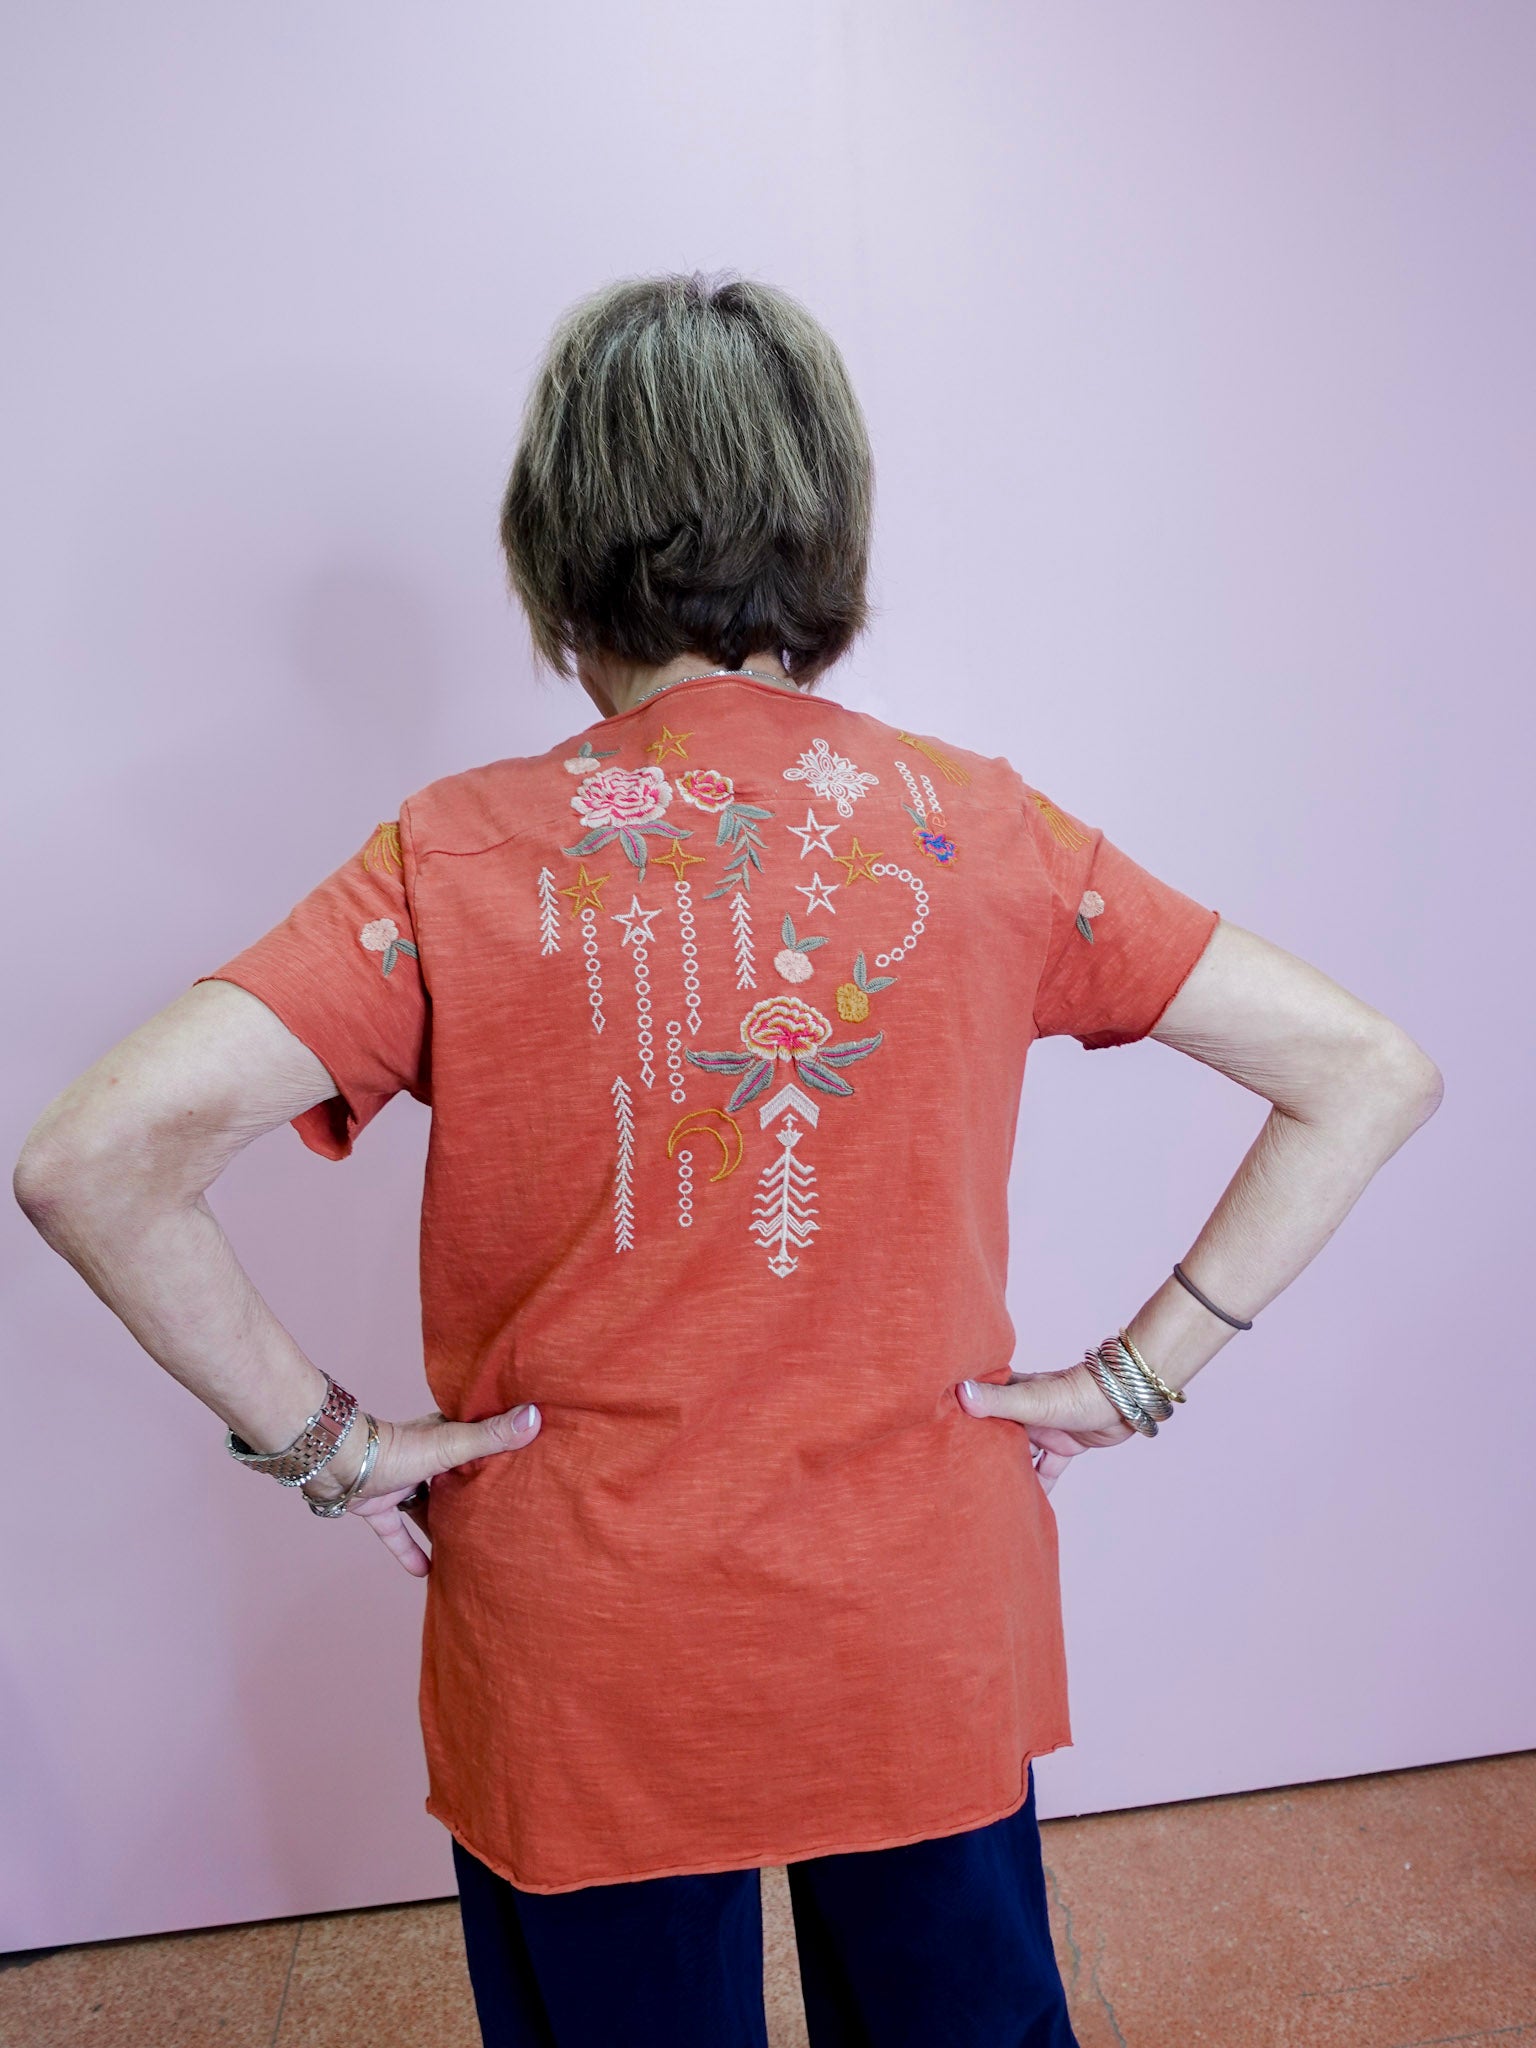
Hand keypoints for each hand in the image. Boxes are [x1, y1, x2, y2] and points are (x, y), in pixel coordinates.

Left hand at [302, 1402, 540, 1576]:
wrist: (336, 1466)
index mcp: (443, 1437)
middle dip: (474, 1492)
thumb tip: (535, 1417)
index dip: (499, 1447)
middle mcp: (424, 1459)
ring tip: (469, 1547)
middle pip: (455, 1478)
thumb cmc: (394, 1449)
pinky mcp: (379, 1508)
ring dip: (442, 1526)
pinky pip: (398, 1533)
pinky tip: (425, 1574)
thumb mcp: (449, 1444)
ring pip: (427, 1508)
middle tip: (503, 1511)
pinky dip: (409, 1552)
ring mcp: (400, 1484)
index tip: (524, 1458)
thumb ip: (489, 1437)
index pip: (477, 1439)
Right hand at [956, 1365, 1131, 1493]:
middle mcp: (1024, 1408)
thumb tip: (960, 1394)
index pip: (978, 1402)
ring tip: (986, 1491)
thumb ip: (999, 1400)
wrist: (1127, 1399)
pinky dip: (1038, 1483)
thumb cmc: (1079, 1392)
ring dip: (1009, 1469)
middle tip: (957, 1474)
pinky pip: (1046, 1468)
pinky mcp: (1064, 1445)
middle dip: (981, 1449)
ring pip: (1020, 1453)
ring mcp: (1045, 1427)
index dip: (959, 1416)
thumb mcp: (1034, 1399)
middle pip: (996, 1432)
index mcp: (1012, 1392)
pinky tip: (1026, 1502)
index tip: (935, 1432)